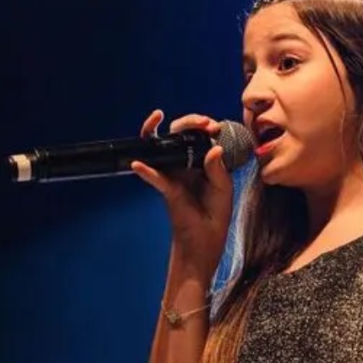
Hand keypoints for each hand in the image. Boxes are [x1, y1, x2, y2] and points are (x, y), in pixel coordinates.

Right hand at [130, 110, 236, 276]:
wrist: (203, 243)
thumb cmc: (215, 217)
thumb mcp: (224, 191)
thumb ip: (218, 170)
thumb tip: (215, 147)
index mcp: (204, 162)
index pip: (200, 136)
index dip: (204, 126)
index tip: (213, 127)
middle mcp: (186, 164)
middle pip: (179, 135)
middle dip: (188, 122)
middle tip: (201, 123)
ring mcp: (174, 174)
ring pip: (160, 148)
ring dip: (154, 132)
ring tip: (156, 119)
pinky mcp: (166, 189)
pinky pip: (154, 177)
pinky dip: (145, 170)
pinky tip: (138, 164)